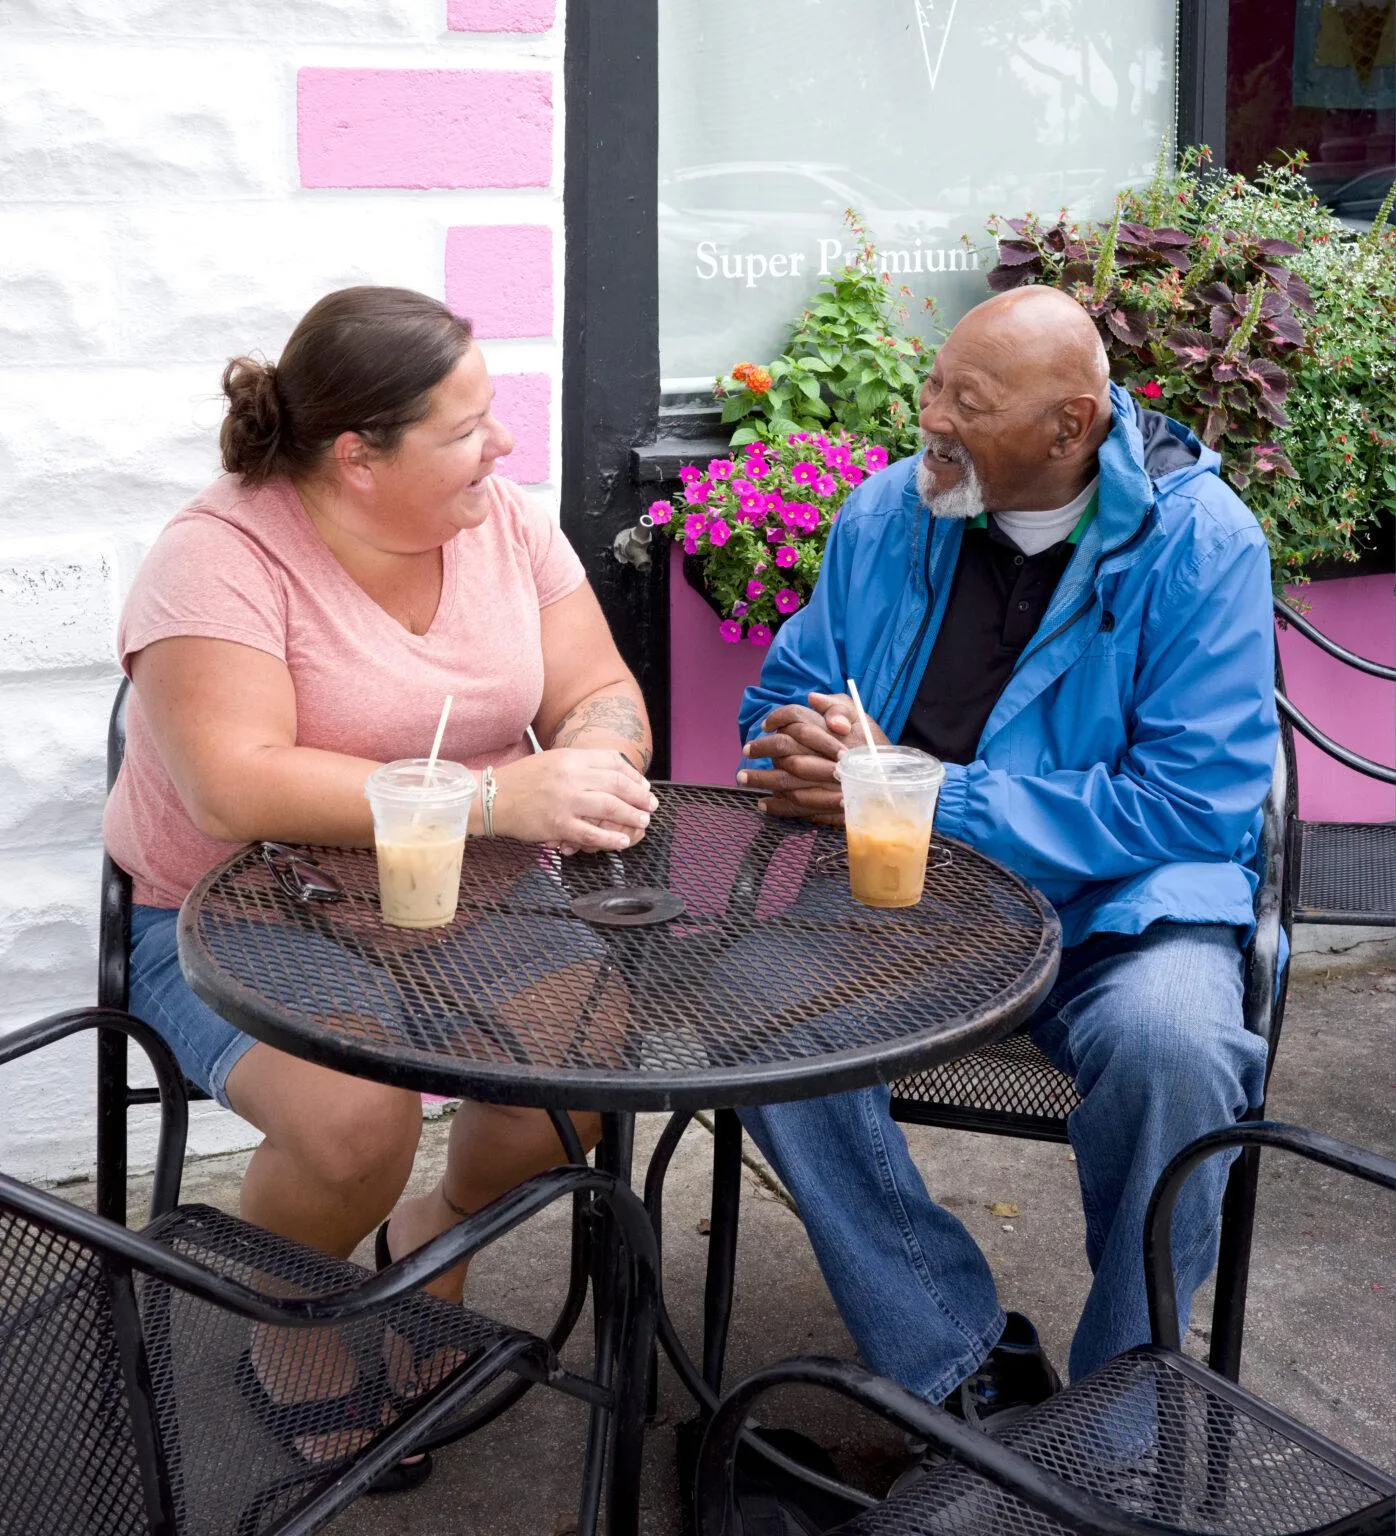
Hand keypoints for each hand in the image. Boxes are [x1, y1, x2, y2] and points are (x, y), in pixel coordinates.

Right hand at [493, 750, 657, 852]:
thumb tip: (612, 770)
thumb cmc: (523, 780)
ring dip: (631, 816)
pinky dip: (610, 839)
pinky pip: (591, 834)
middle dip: (639, 796)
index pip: (612, 762)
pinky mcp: (558, 825)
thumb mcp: (553, 760)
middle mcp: (570, 777)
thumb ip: (580, 764)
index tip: (643, 786)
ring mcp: (565, 802)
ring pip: (609, 808)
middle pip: (616, 784)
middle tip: (651, 805)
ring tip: (643, 821)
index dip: (633, 775)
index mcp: (570, 758)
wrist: (492, 797)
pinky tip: (622, 841)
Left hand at [736, 691, 888, 823]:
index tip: (765, 726)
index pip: (797, 718)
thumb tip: (812, 698)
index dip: (778, 719)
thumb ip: (838, 705)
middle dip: (762, 749)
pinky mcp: (828, 804)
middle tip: (746, 751)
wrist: (894, 781)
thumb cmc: (876, 747)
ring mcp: (827, 782)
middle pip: (785, 749)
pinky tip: (764, 804)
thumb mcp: (862, 718)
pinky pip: (797, 806)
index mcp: (833, 731)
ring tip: (743, 778)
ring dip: (762, 779)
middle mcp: (828, 755)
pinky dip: (778, 806)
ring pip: (786, 780)